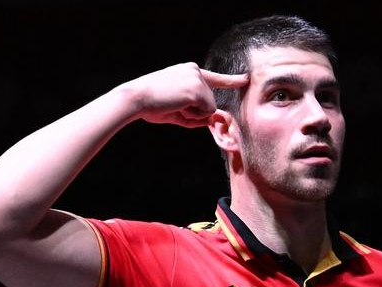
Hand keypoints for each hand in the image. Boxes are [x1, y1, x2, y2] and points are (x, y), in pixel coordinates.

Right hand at [120, 62, 247, 127]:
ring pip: (209, 108)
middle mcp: (195, 71)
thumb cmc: (151, 104)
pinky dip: (193, 115)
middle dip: (195, 112)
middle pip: (210, 102)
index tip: (245, 79)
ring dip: (193, 114)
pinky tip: (177, 106)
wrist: (136, 98)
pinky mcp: (198, 89)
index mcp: (188, 71)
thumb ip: (197, 114)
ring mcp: (198, 79)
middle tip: (171, 105)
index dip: (231, 80)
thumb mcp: (176, 109)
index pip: (213, 77)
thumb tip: (214, 121)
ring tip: (172, 105)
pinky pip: (206, 112)